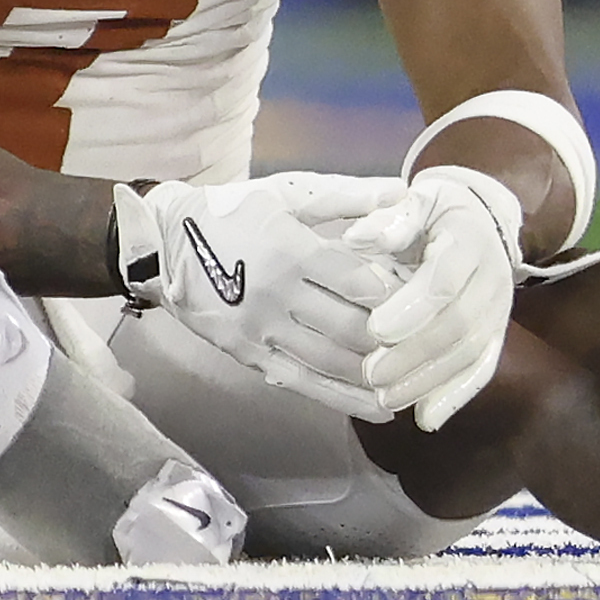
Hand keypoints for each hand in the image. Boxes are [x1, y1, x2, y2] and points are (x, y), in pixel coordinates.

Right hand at [117, 174, 407, 421]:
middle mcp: (279, 295)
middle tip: (434, 348)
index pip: (358, 282)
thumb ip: (346, 198)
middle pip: (350, 327)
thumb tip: (402, 192)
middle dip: (395, 342)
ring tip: (416, 384)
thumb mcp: (288, 194)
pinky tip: (376, 407)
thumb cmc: (235, 212)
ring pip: (330, 361)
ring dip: (376, 377)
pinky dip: (343, 398)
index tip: (429, 301)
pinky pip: (303, 382)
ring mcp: (262, 330)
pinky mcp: (249, 355)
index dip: (398, 295)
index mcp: (292, 250)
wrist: (166, 244)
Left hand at [347, 166, 521, 431]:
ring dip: (428, 381)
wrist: (480, 220)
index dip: (412, 308)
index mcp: (470, 239)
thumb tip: (357, 238)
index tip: (374, 329)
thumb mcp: (414, 199)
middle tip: (371, 373)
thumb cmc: (434, 211)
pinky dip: (454, 397)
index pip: (444, 280)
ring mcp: (500, 311)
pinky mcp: (497, 335)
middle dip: (414, 354)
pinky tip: (425, 419)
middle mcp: (494, 277)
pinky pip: (481, 370)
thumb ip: (389, 219)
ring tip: (384, 397)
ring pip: (470, 353)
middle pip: (459, 324)